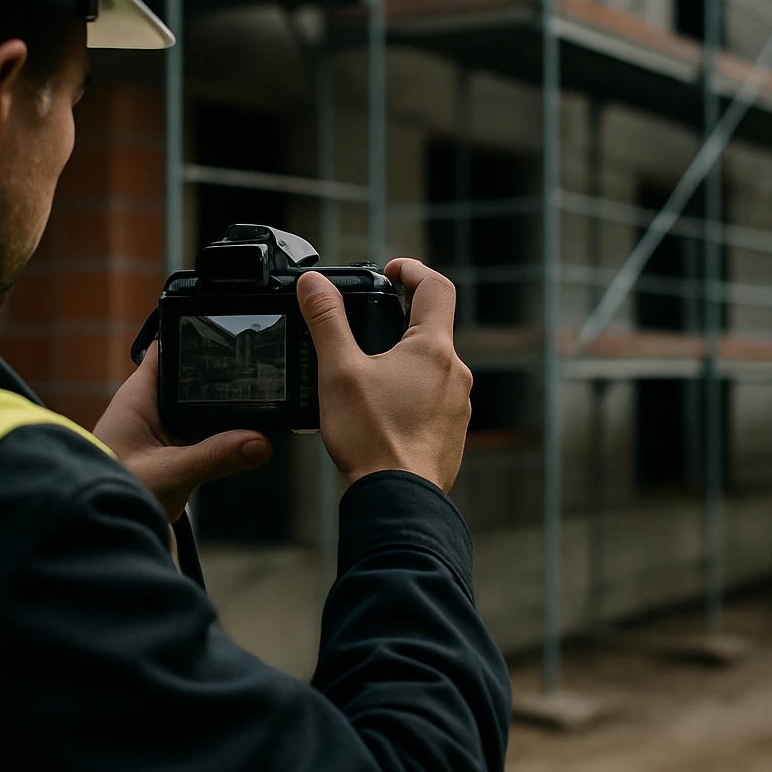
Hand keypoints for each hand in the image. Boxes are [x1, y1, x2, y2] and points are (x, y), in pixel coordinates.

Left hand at [92, 343, 271, 521]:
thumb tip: (261, 442)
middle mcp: (149, 406)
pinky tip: (244, 438)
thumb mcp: (169, 475)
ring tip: (265, 402)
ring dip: (223, 410)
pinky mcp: (169, 451)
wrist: (97, 534)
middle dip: (223, 376)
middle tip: (265, 370)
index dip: (195, 334)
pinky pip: (201, 432)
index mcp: (139, 396)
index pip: (167, 348)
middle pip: (192, 376)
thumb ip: (215, 457)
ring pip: (200, 407)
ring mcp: (159, 429)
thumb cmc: (111, 496)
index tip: (232, 329)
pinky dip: (220, 435)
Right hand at [297, 260, 472, 490]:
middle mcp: (455, 374)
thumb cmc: (372, 438)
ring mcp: (458, 407)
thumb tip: (314, 284)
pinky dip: (410, 397)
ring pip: (433, 369)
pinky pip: (433, 402)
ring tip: (368, 378)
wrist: (397, 501)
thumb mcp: (339, 371)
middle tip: (367, 327)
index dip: (412, 270)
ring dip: (404, 364)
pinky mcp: (452, 434)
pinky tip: (381, 414)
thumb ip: (327, 322)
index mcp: (433, 349)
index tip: (391, 272)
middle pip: (433, 330)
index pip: (436, 287)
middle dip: (400, 324)